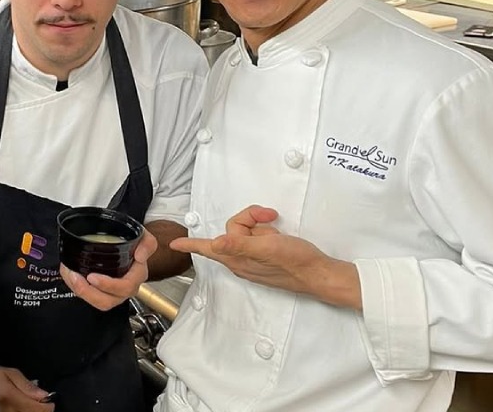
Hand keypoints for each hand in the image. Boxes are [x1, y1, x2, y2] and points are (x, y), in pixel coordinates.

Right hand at [0, 366, 53, 411]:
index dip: (48, 404)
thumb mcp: (8, 373)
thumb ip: (27, 385)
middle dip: (40, 409)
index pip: (42, 411)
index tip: (46, 399)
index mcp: (12, 399)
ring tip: (26, 403)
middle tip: (37, 401)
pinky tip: (19, 408)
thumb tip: (44, 395)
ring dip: (31, 411)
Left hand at [60, 229, 157, 310]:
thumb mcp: (144, 237)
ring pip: (98, 302)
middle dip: (89, 293)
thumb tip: (140, 256)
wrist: (131, 246)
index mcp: (136, 277)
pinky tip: (71, 275)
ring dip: (81, 291)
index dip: (108, 285)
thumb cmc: (136, 243)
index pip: (125, 287)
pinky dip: (77, 287)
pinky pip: (90, 296)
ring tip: (72, 276)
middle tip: (77, 278)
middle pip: (108, 301)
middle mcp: (125, 288)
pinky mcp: (101, 290)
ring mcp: (113, 292)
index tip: (92, 277)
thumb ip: (147, 244)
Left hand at [170, 205, 360, 309]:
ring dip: (260, 226)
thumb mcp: (267, 249)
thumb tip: (215, 243)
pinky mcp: (265, 257)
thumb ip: (240, 245)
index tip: (174, 244)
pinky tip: (277, 235)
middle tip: (269, 218)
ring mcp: (253, 259)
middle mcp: (241, 260)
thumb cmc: (296, 262)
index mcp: (238, 259)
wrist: (319, 273)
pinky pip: (258, 237)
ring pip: (246, 232)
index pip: (208, 249)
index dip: (190, 244)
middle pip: (232, 230)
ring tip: (276, 232)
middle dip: (249, 219)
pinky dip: (266, 231)